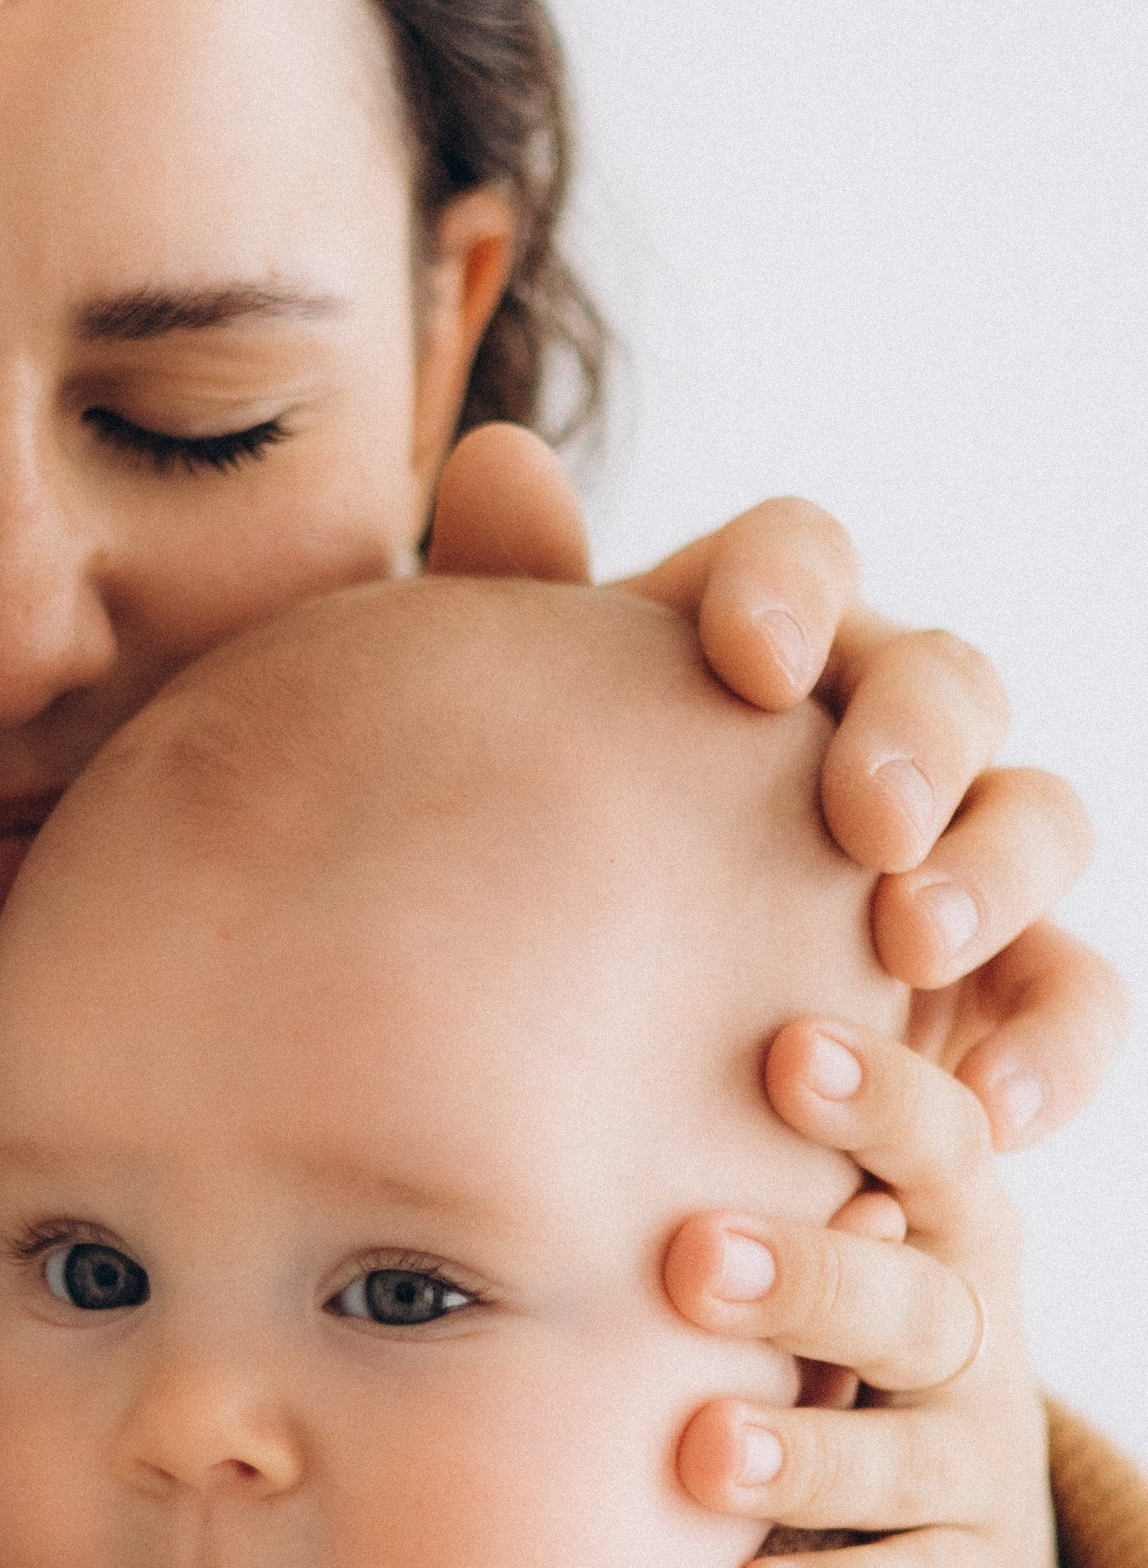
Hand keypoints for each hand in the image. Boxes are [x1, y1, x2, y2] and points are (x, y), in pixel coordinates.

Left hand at [426, 427, 1126, 1149]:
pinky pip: (1068, 1007)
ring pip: (1043, 822)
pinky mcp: (1001, 1005)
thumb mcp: (506, 778)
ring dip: (997, 871)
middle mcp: (880, 739)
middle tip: (861, 816)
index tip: (742, 656)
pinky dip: (1044, 1052)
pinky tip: (988, 1108)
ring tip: (909, 941)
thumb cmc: (540, 910)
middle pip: (949, 680)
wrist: (582, 1102)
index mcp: (757, 659)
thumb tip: (499, 459)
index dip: (790, 586)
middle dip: (920, 733)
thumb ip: (506, 633)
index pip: (800, 561)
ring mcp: (958, 868)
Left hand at [664, 1018, 1067, 1567]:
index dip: (879, 1098)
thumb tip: (560, 1027)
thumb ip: (752, 1159)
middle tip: (691, 1257)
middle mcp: (970, 1337)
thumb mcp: (830, 1248)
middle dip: (808, 1280)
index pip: (938, 1148)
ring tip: (702, 1449)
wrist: (954, 1538)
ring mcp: (973, 1465)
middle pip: (913, 1300)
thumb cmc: (839, 1343)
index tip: (787, 1051)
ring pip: (906, 1456)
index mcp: (944, 1231)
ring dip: (805, 1454)